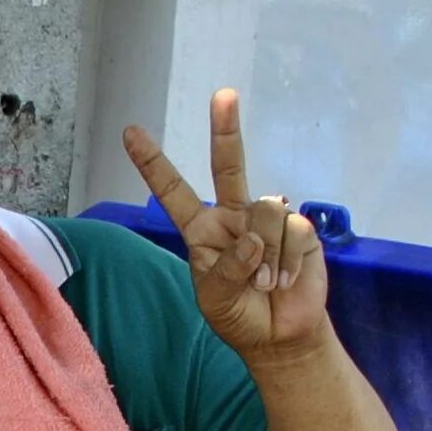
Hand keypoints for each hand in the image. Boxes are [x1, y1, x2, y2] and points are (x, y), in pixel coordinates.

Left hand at [124, 91, 331, 362]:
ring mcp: (268, 220)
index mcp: (202, 230)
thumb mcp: (215, 300)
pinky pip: (294, 231)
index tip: (131, 132)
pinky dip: (288, 261)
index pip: (173, 192)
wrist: (279, 335)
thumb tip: (253, 239)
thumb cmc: (238, 315)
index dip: (153, 163)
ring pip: (267, 211)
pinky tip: (286, 278)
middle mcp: (234, 216)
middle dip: (226, 130)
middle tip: (224, 95)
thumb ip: (227, 270)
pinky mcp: (300, 230)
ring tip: (265, 282)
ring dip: (267, 257)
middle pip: (228, 166)